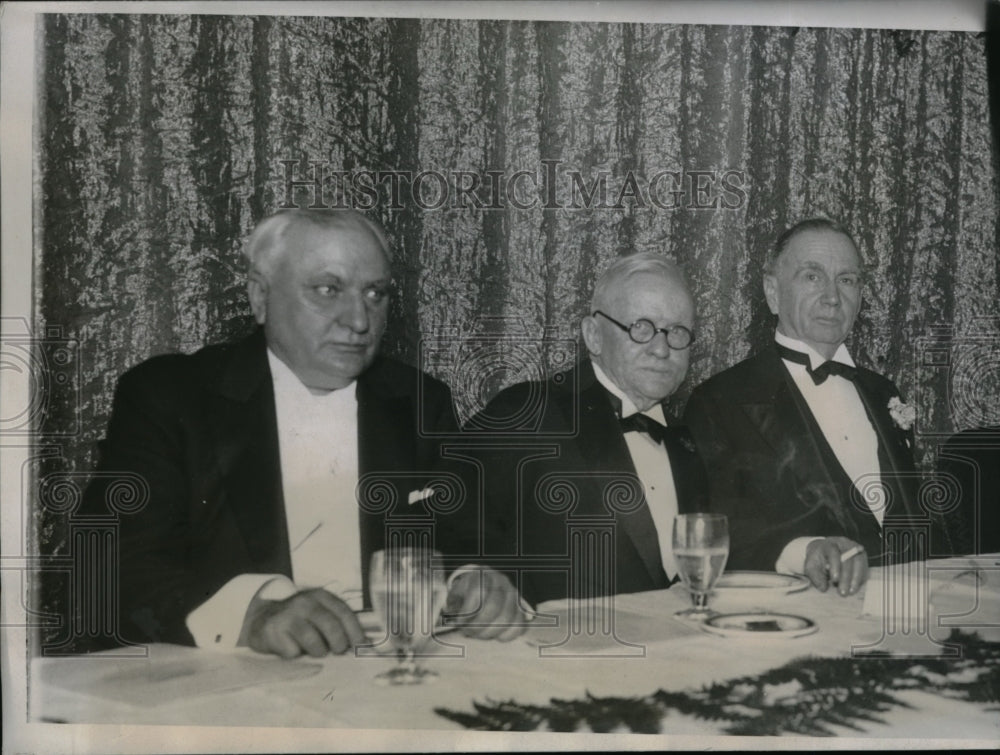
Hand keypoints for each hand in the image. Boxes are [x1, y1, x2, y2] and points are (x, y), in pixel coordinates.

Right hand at [241, 588, 365, 658]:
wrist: (261, 620)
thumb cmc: (298, 621)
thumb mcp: (318, 613)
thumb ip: (337, 623)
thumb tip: (363, 644)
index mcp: (320, 596)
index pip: (343, 612)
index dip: (355, 630)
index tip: (361, 645)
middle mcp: (304, 602)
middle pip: (330, 624)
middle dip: (339, 642)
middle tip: (339, 651)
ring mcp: (287, 615)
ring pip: (312, 640)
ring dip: (318, 651)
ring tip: (316, 651)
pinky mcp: (272, 631)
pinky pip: (292, 651)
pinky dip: (297, 655)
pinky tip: (293, 649)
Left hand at [444, 567, 529, 640]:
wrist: (483, 586)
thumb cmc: (467, 593)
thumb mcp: (456, 593)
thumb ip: (453, 604)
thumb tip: (454, 620)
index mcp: (482, 575)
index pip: (477, 592)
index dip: (467, 612)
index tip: (459, 622)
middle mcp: (501, 582)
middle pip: (493, 607)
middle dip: (477, 626)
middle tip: (468, 632)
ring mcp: (513, 595)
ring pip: (506, 619)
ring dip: (489, 633)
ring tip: (479, 634)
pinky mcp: (521, 609)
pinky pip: (519, 626)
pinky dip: (506, 635)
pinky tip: (494, 635)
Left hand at [804, 537, 867, 595]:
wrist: (824, 550)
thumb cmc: (817, 559)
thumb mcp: (811, 566)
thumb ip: (815, 576)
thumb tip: (823, 588)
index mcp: (829, 544)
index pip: (833, 553)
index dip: (835, 566)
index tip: (835, 579)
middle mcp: (843, 543)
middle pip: (848, 559)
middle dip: (846, 577)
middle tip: (843, 592)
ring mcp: (854, 548)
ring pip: (859, 562)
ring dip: (856, 578)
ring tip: (851, 591)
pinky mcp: (861, 555)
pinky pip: (864, 566)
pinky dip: (860, 577)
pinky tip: (855, 586)